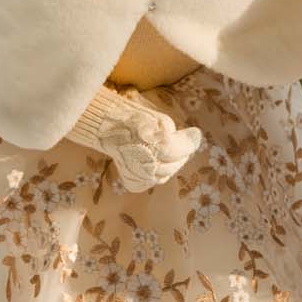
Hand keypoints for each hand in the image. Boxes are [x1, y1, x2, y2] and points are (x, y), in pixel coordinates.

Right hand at [69, 89, 202, 191]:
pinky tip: (154, 164)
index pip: (183, 149)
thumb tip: (194, 138)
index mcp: (161, 147)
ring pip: (163, 176)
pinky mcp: (133, 182)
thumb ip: (177, 132)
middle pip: (174, 165)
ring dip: (170, 165)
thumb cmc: (133, 118)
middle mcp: (152, 166)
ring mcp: (141, 177)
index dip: (190, 142)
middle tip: (182, 144)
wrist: (107, 127)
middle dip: (181, 154)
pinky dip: (154, 175)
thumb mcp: (160, 120)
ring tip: (169, 154)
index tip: (194, 134)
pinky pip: (150, 182)